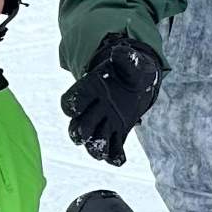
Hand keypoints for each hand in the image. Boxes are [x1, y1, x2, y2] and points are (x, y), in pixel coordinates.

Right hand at [63, 33, 165, 165]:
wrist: (139, 81)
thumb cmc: (131, 69)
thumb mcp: (132, 62)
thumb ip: (126, 58)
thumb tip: (119, 52)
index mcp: (91, 89)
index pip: (72, 100)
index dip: (71, 105)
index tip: (74, 110)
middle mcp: (93, 109)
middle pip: (78, 126)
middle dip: (80, 132)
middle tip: (85, 136)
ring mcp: (104, 122)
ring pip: (92, 140)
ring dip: (94, 149)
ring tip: (101, 154)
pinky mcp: (118, 133)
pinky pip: (113, 148)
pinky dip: (114, 156)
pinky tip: (120, 159)